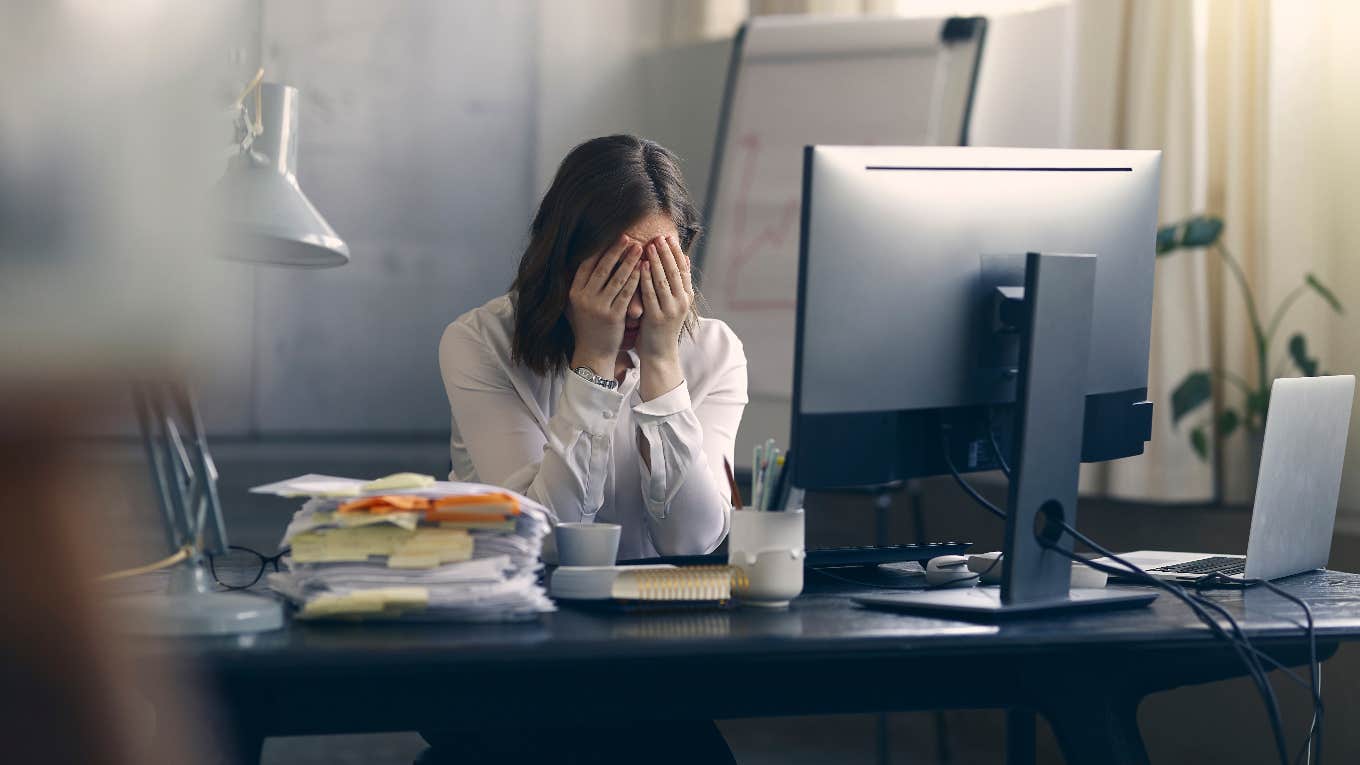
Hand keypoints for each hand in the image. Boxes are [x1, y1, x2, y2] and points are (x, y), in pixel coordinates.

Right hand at [567, 235, 642, 373]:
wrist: (593, 353)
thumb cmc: (587, 327)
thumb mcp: (574, 306)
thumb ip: (576, 285)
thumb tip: (573, 262)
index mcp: (574, 292)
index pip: (586, 265)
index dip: (599, 250)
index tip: (611, 237)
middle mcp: (584, 298)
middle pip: (602, 268)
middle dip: (616, 250)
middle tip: (629, 237)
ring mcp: (599, 307)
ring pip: (617, 278)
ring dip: (629, 261)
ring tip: (640, 248)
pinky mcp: (613, 316)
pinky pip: (626, 293)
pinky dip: (635, 279)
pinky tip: (643, 268)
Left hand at [637, 235, 692, 362]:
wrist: (659, 354)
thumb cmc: (662, 327)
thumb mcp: (674, 303)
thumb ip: (678, 283)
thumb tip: (685, 259)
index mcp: (687, 297)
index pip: (683, 269)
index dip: (676, 252)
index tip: (669, 237)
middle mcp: (682, 302)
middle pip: (674, 271)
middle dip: (666, 252)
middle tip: (659, 236)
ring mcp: (670, 310)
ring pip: (664, 280)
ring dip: (657, 260)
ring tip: (650, 244)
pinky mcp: (657, 317)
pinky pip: (651, 293)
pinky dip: (647, 277)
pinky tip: (642, 265)